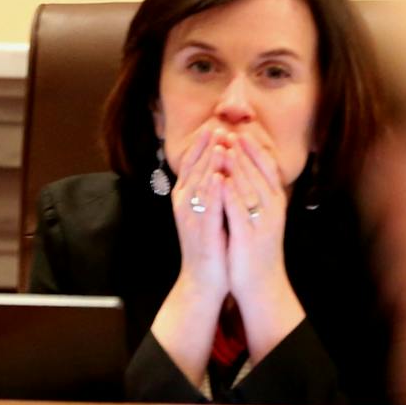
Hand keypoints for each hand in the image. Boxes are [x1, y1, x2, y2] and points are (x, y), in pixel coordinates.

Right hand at [149, 125, 232, 388]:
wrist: (203, 281)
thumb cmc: (210, 246)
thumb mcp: (209, 212)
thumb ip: (210, 190)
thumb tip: (218, 167)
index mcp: (187, 197)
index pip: (194, 163)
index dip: (203, 143)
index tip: (215, 123)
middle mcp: (185, 204)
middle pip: (194, 168)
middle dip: (206, 145)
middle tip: (217, 123)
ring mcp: (191, 217)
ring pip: (199, 183)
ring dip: (208, 161)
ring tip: (218, 140)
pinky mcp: (201, 232)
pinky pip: (207, 207)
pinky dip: (212, 190)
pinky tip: (220, 175)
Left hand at [222, 127, 304, 360]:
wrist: (261, 284)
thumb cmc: (257, 250)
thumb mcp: (261, 218)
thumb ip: (256, 195)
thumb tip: (247, 172)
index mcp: (275, 202)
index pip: (268, 167)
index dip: (255, 148)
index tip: (241, 130)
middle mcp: (272, 209)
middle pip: (259, 172)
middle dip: (243, 150)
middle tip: (229, 130)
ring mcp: (261, 222)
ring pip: (249, 187)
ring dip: (236, 165)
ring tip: (223, 146)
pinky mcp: (248, 236)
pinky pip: (238, 210)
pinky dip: (228, 193)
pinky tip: (218, 179)